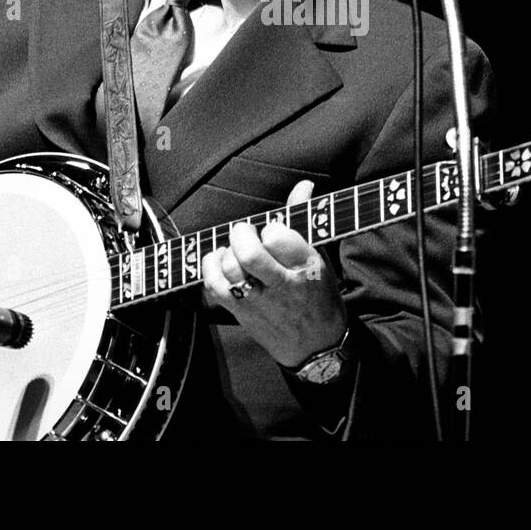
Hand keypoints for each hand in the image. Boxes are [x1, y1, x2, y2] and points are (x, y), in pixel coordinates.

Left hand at [201, 180, 347, 367]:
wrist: (317, 346)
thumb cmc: (318, 294)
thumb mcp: (319, 256)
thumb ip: (304, 219)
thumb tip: (304, 185)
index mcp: (306, 267)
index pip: (279, 237)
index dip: (271, 227)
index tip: (273, 229)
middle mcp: (282, 286)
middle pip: (249, 255)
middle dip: (242, 235)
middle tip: (246, 233)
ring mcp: (259, 302)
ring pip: (230, 271)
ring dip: (227, 252)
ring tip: (235, 249)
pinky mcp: (241, 313)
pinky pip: (215, 288)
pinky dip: (211, 269)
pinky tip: (220, 262)